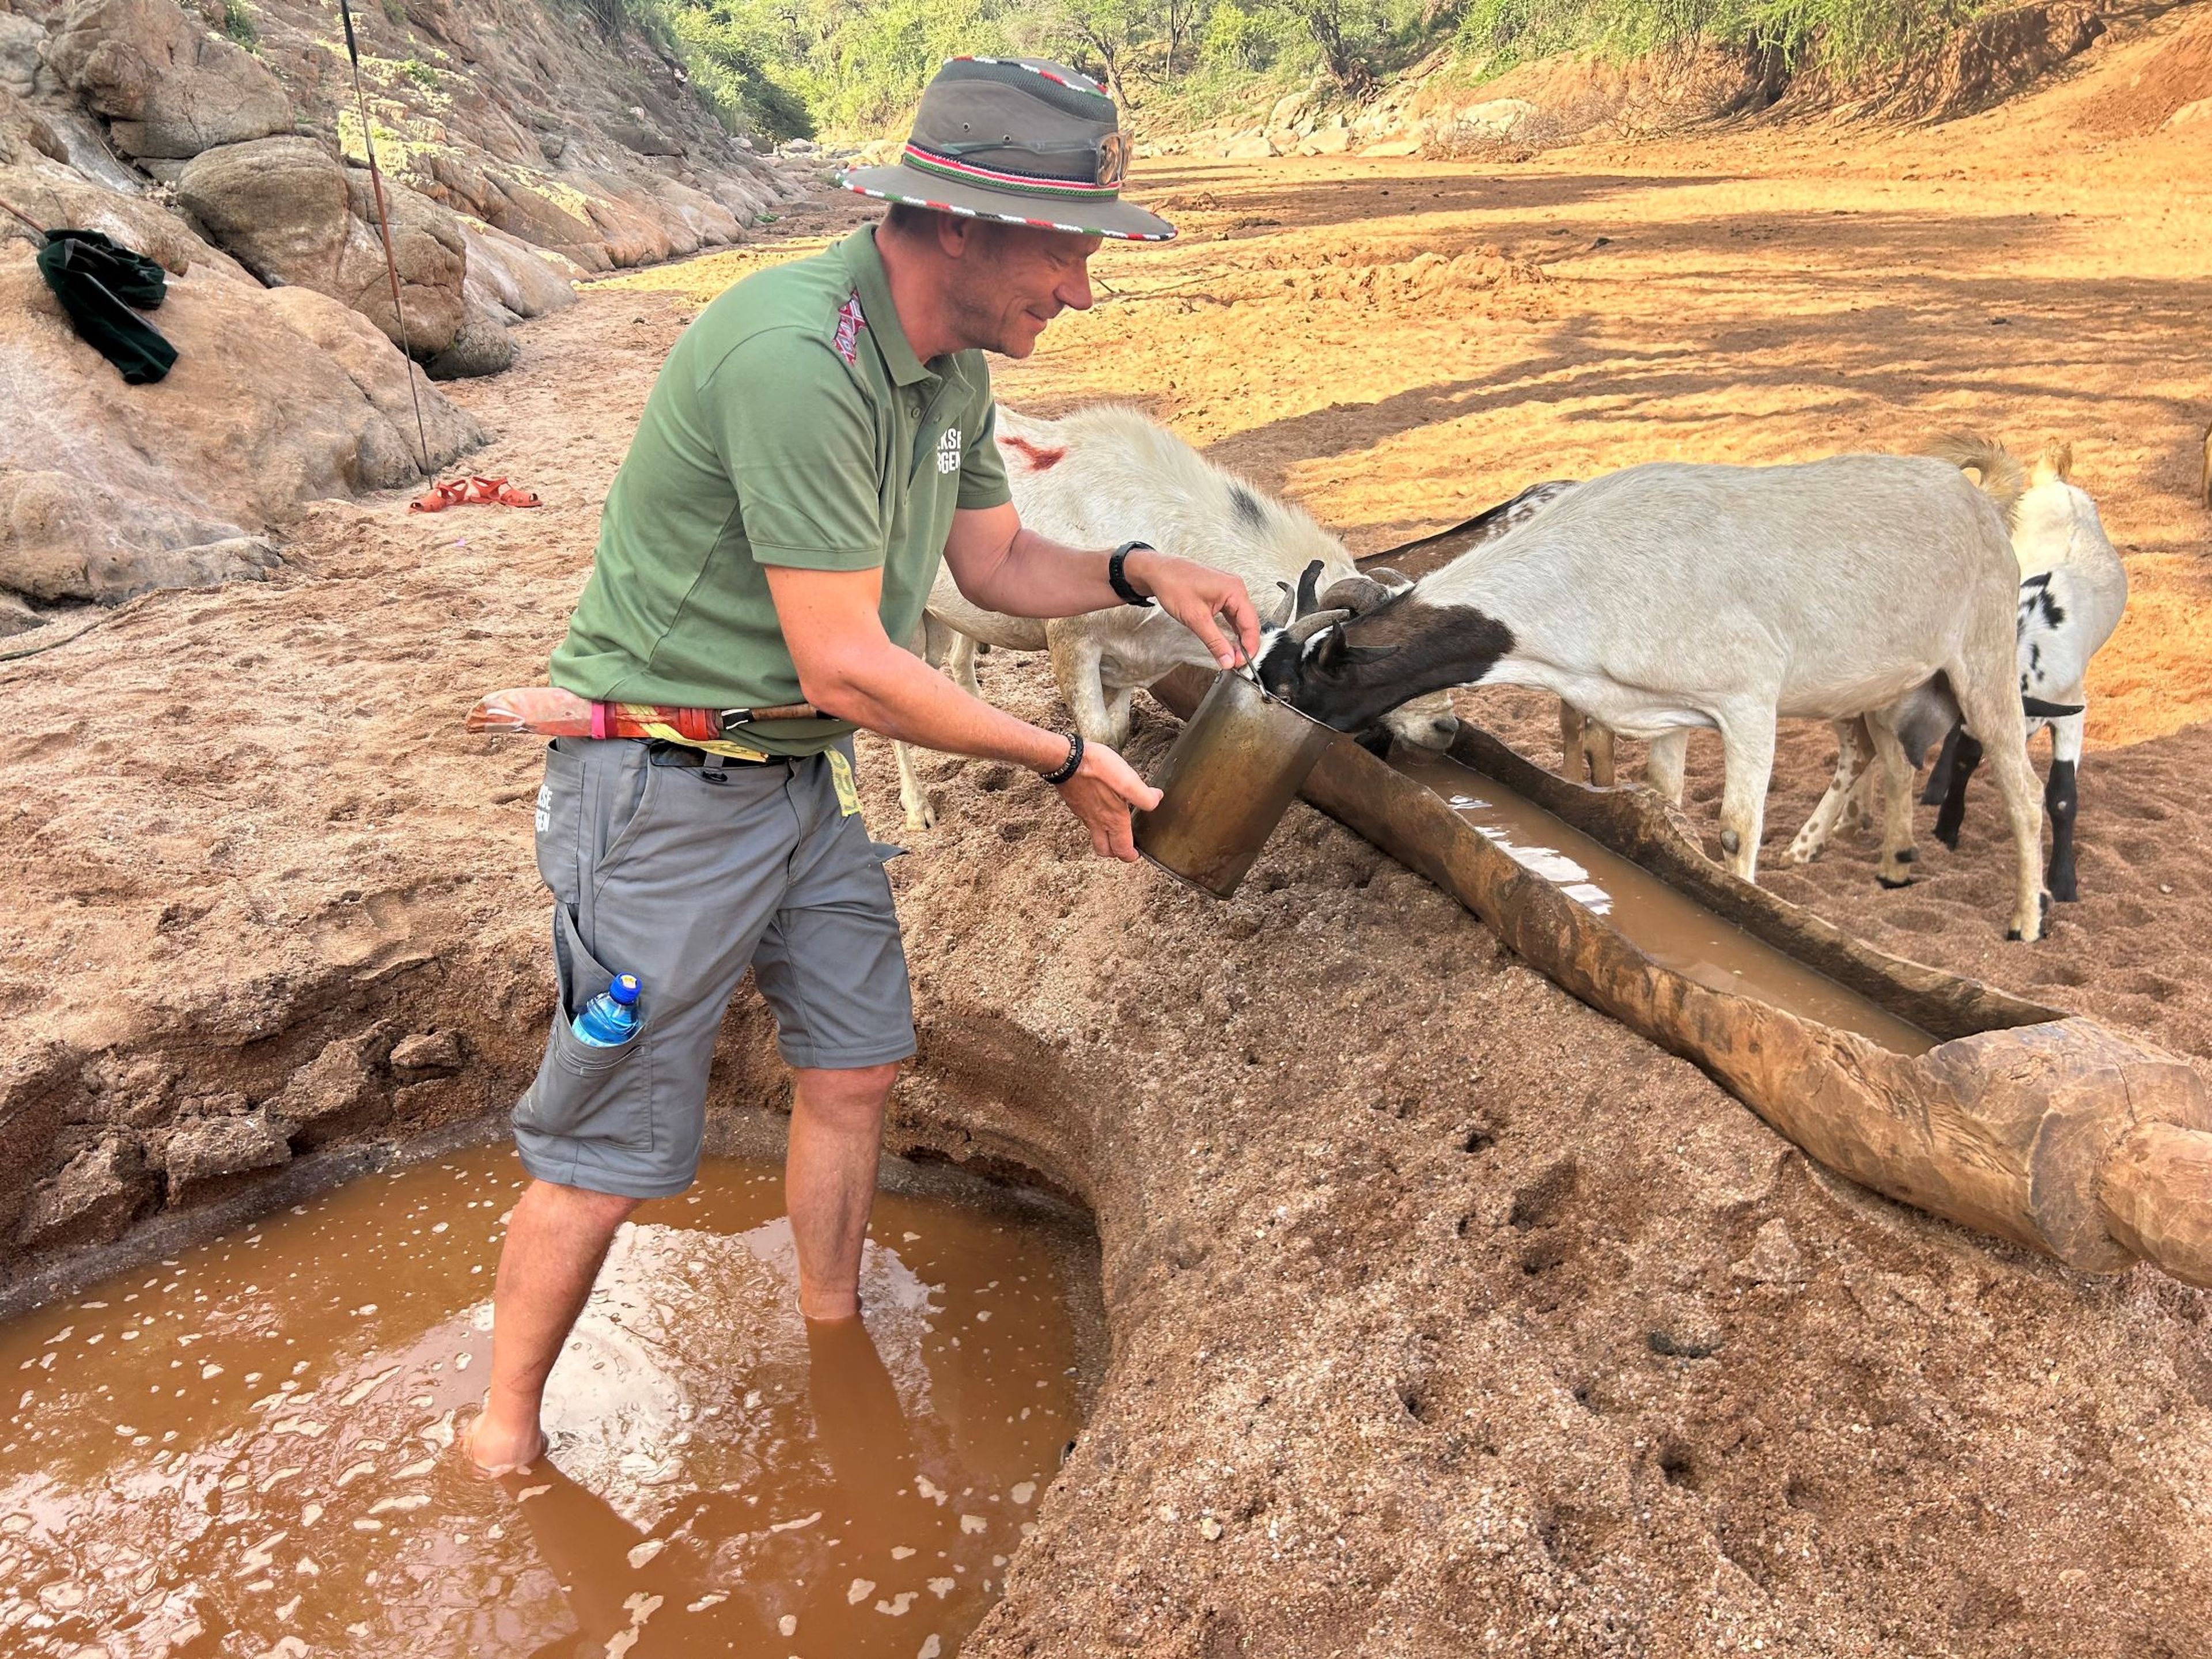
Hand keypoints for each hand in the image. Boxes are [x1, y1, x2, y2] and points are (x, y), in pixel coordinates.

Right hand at [1052, 739, 1160, 860]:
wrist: (1065, 759)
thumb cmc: (1095, 768)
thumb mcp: (1127, 781)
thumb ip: (1144, 796)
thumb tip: (1155, 799)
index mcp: (1113, 820)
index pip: (1122, 850)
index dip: (1130, 856)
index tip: (1136, 854)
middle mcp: (1097, 821)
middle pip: (1105, 850)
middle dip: (1115, 852)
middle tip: (1123, 847)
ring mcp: (1084, 814)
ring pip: (1095, 836)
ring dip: (1105, 837)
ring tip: (1114, 828)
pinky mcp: (1076, 803)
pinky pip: (1087, 819)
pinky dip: (1096, 820)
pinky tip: (1101, 806)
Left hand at [1125, 550, 1262, 670]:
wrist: (1158, 572)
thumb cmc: (1174, 585)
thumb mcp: (1196, 619)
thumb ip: (1215, 642)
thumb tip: (1228, 659)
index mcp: (1234, 590)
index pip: (1250, 623)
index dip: (1249, 646)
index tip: (1242, 662)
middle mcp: (1235, 587)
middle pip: (1248, 621)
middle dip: (1244, 644)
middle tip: (1236, 662)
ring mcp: (1228, 589)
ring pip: (1240, 619)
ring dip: (1238, 637)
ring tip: (1232, 655)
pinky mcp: (1220, 593)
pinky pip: (1231, 614)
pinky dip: (1231, 629)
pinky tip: (1228, 641)